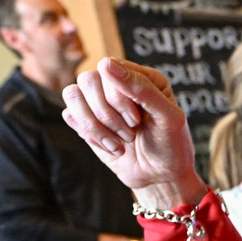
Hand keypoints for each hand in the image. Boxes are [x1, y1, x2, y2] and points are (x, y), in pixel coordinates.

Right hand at [61, 58, 206, 209]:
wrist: (161, 177)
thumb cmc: (171, 145)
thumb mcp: (168, 117)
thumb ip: (142, 88)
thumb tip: (105, 63)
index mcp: (141, 76)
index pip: (109, 68)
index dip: (117, 96)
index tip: (136, 120)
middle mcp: (117, 84)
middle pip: (87, 80)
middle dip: (107, 113)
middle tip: (131, 133)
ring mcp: (99, 101)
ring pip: (72, 95)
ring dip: (96, 125)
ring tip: (121, 143)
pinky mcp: (86, 120)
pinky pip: (70, 116)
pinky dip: (91, 135)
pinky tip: (113, 147)